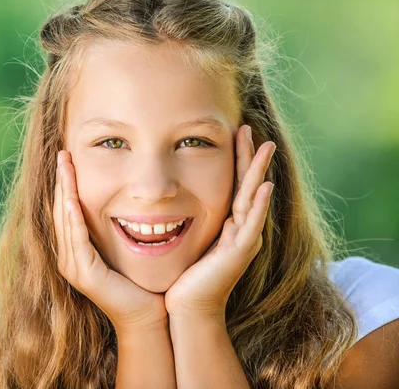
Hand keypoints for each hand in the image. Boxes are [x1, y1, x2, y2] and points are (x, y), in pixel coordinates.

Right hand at [54, 150, 166, 331]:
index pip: (66, 210)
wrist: (149, 315)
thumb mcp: (123, 247)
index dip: (66, 184)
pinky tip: (73, 199)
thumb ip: (114, 227)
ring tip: (64, 166)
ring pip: (64, 220)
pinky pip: (77, 239)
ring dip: (64, 192)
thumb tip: (121, 200)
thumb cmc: (141, 282)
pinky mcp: (85, 274)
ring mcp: (74, 267)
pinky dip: (74, 218)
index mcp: (75, 251)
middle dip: (61, 181)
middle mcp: (68, 258)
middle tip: (62, 153)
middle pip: (60, 211)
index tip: (68, 159)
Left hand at [164, 125, 275, 321]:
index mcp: (228, 225)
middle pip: (247, 185)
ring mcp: (243, 241)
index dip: (236, 159)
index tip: (234, 133)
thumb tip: (173, 203)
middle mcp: (240, 230)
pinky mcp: (238, 253)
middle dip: (249, 157)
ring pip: (253, 199)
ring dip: (258, 172)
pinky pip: (251, 224)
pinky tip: (264, 186)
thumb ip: (189, 222)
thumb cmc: (184, 278)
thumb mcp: (188, 241)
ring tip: (265, 146)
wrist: (187, 309)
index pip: (235, 184)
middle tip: (248, 128)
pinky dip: (258, 205)